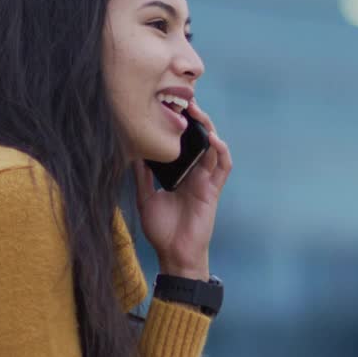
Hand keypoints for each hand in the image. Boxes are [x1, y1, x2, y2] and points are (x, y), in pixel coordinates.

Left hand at [134, 99, 232, 277]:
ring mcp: (206, 182)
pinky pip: (222, 168)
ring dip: (209, 129)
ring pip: (214, 148)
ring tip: (198, 113)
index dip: (182, 126)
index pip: (184, 144)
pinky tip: (213, 139)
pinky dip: (221, 151)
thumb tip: (134, 155)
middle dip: (196, 120)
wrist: (173, 254)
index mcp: (181, 174)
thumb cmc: (162, 230)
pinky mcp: (213, 191)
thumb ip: (142, 177)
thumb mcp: (146, 198)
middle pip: (200, 140)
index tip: (170, 107)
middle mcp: (195, 174)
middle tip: (185, 101)